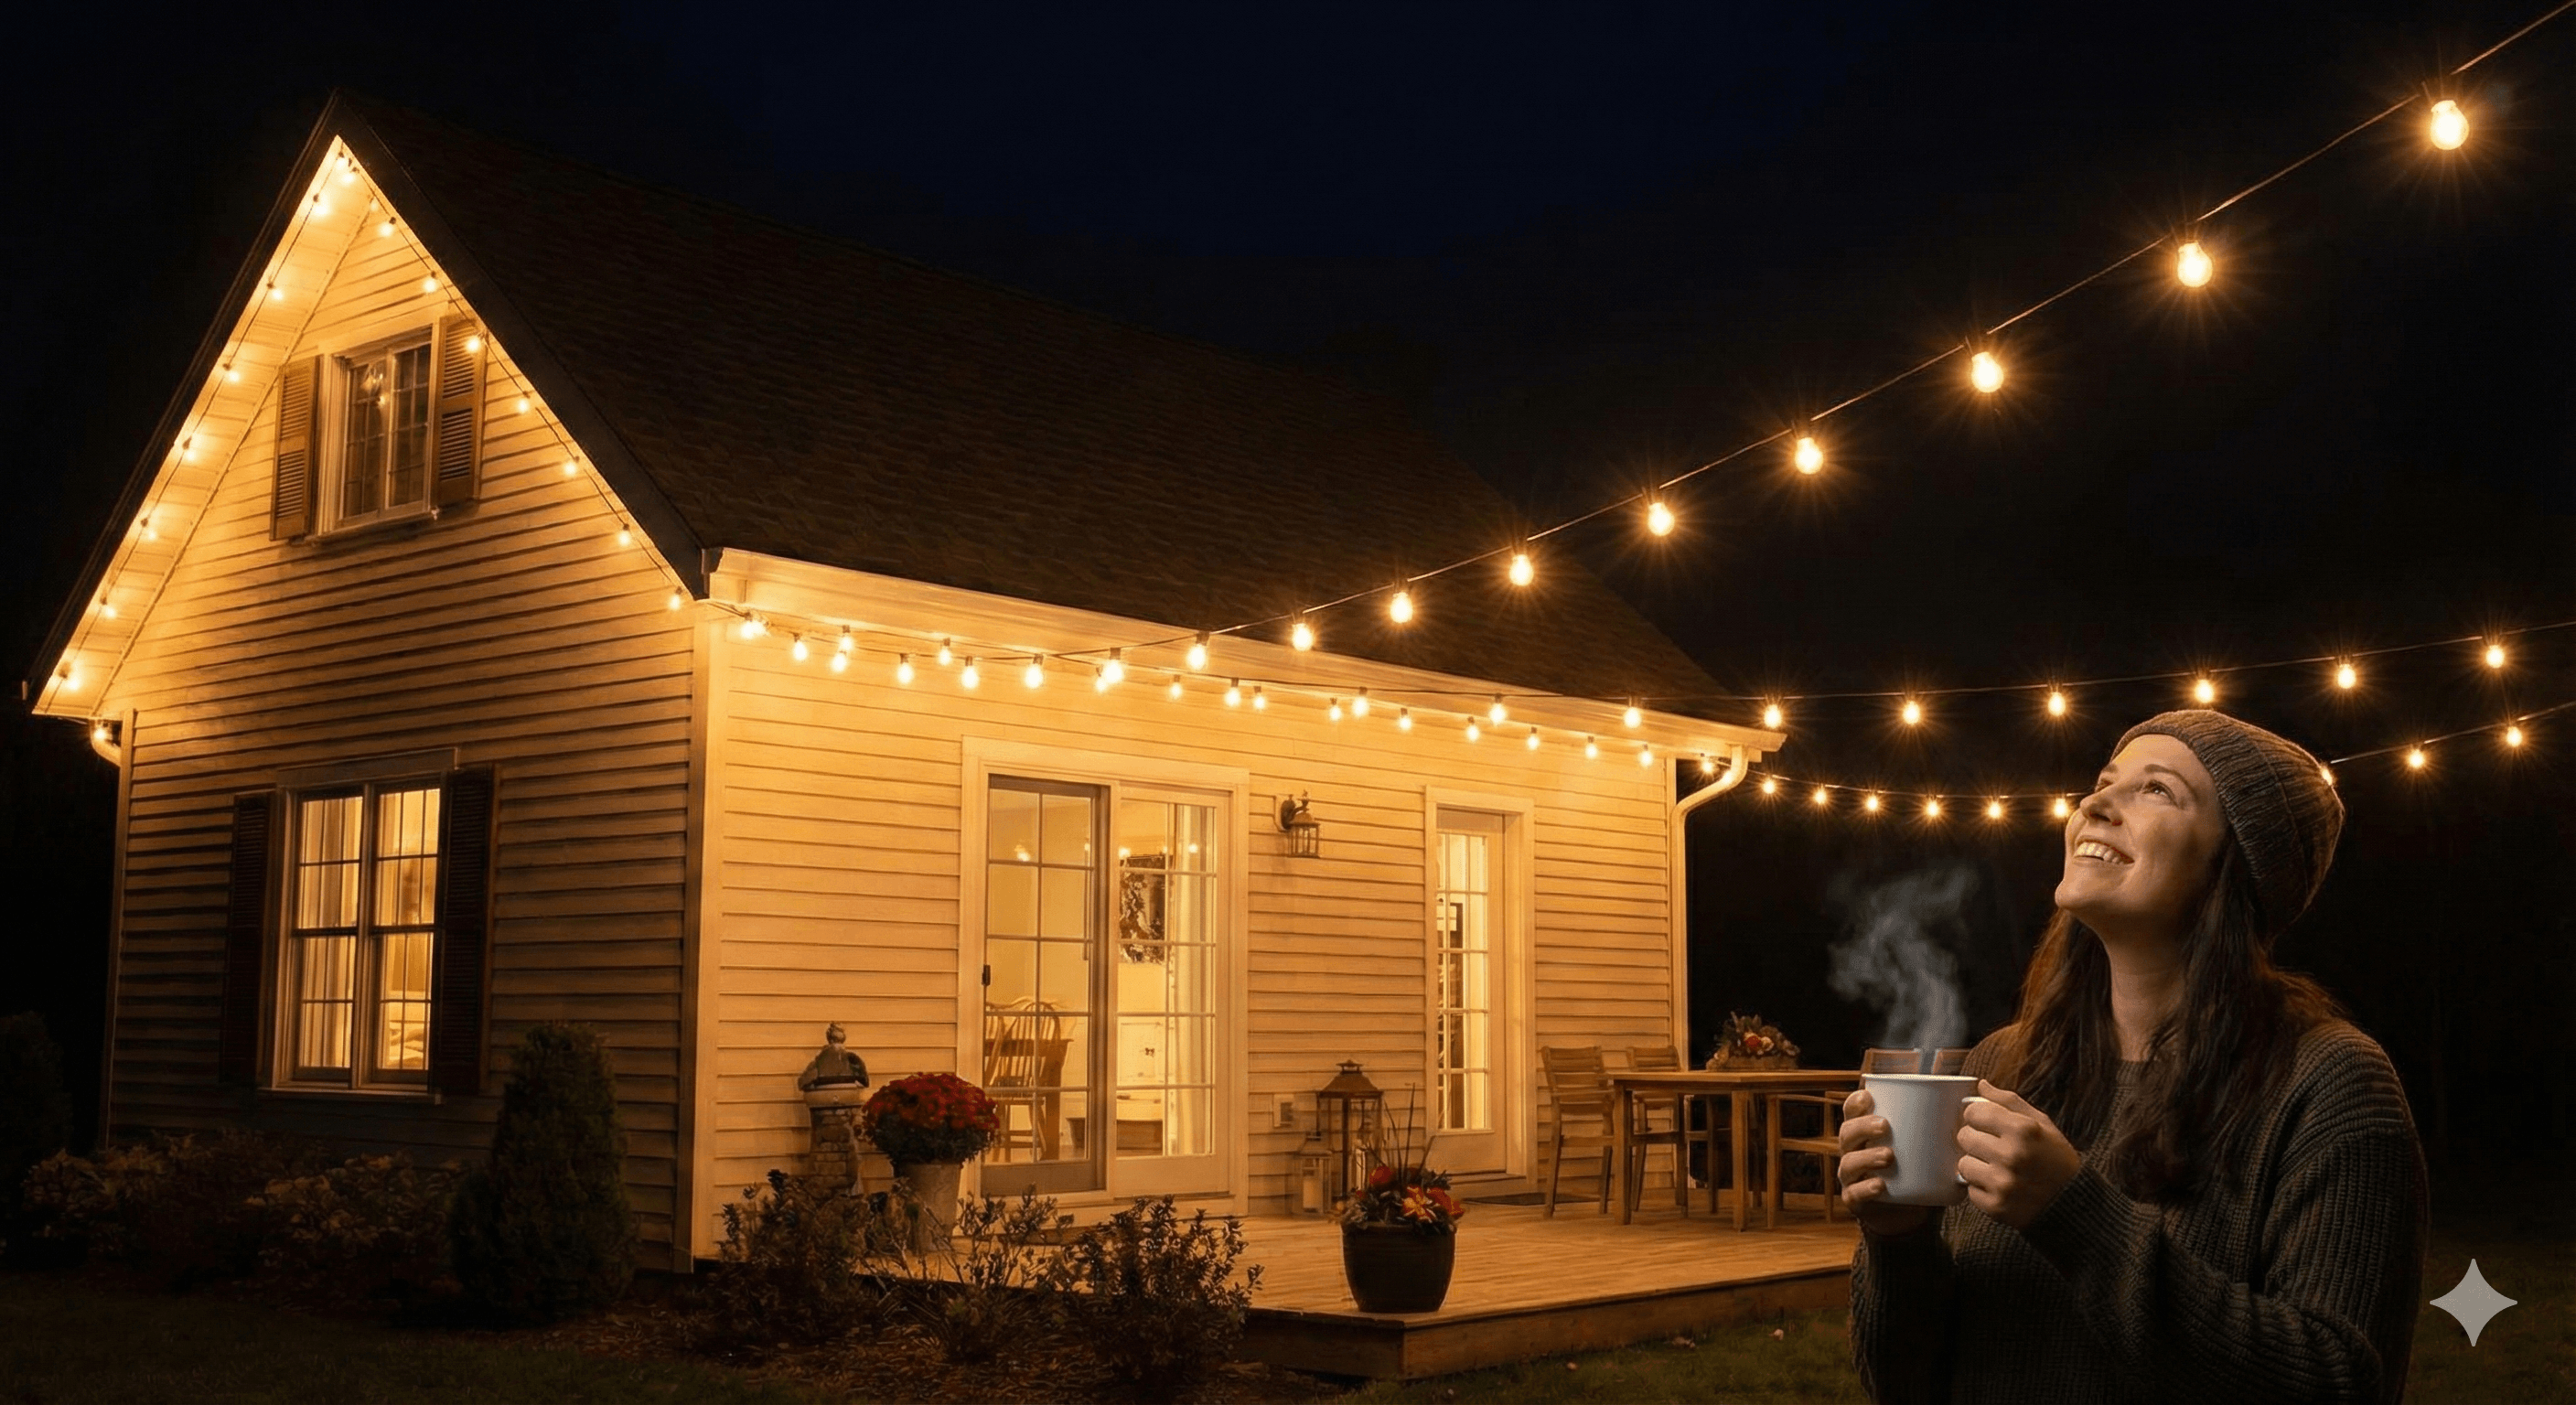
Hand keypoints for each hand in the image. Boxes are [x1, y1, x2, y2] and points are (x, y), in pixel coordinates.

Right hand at [1835, 1087, 1932, 1236]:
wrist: (1909, 1214)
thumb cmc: (1915, 1172)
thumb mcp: (1924, 1148)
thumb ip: (1937, 1129)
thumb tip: (1970, 1106)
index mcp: (1866, 1134)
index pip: (1852, 1112)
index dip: (1855, 1103)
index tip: (1869, 1097)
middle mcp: (1854, 1152)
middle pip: (1848, 1133)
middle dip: (1863, 1126)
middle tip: (1885, 1125)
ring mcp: (1853, 1178)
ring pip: (1849, 1163)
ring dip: (1866, 1157)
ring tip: (1888, 1156)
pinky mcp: (1856, 1201)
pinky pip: (1854, 1193)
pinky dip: (1866, 1188)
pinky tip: (1880, 1185)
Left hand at [1957, 1079, 2082, 1230]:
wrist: (2073, 1203)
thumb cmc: (2055, 1159)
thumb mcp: (2041, 1124)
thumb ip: (2009, 1101)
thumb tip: (1981, 1085)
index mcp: (2023, 1130)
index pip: (1973, 1112)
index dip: (1978, 1116)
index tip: (1986, 1123)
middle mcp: (2011, 1155)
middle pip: (1964, 1136)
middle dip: (1975, 1139)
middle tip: (1993, 1147)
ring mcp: (2003, 1183)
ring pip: (1963, 1164)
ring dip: (1976, 1165)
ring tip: (1997, 1168)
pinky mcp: (1996, 1206)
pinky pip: (1970, 1190)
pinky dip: (1981, 1188)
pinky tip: (2000, 1186)